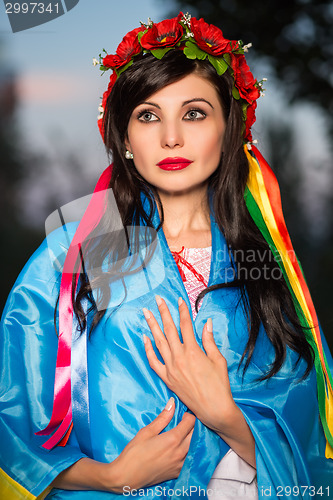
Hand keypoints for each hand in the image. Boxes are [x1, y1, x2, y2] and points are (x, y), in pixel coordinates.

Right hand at [111, 397, 195, 491]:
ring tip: (184, 433)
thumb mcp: (147, 431)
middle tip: (184, 421)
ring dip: (193, 438)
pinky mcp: (177, 473)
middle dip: (192, 425)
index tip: (182, 414)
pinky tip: (182, 448)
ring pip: (195, 447)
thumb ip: (163, 417)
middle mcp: (180, 452)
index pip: (190, 422)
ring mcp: (180, 464)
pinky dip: (190, 451)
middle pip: (196, 434)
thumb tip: (172, 402)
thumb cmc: (134, 453)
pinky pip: (190, 459)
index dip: (188, 415)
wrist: (127, 477)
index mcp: (173, 439)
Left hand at [142, 296, 235, 433]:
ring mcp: (171, 368)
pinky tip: (145, 338)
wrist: (214, 409)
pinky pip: (153, 361)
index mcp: (193, 351)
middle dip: (163, 312)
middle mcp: (179, 357)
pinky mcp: (167, 378)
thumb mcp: (218, 360)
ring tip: (146, 313)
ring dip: (152, 326)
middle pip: (169, 329)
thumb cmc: (219, 385)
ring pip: (158, 342)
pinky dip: (148, 348)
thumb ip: (209, 340)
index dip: (182, 311)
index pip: (186, 325)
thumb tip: (207, 323)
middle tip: (157, 299)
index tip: (179, 299)